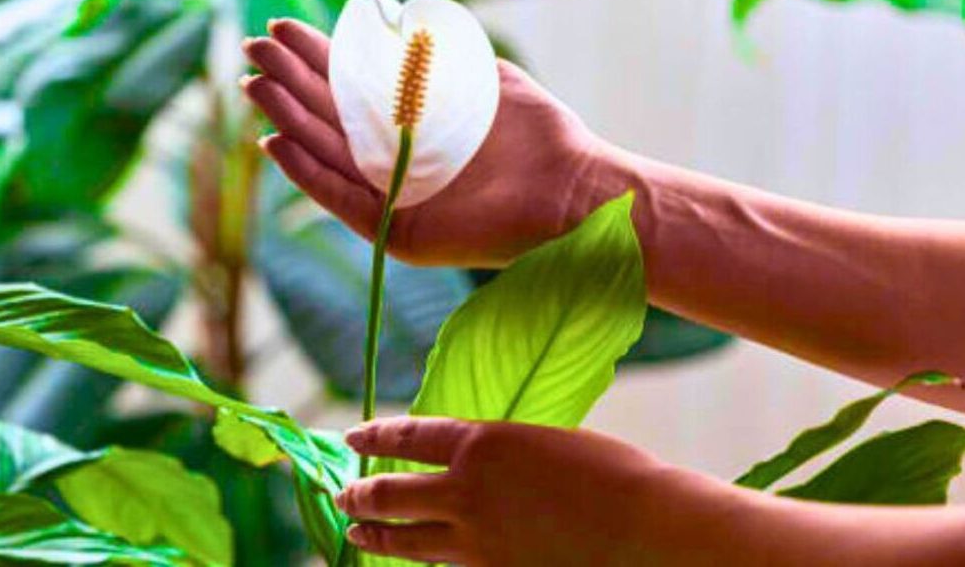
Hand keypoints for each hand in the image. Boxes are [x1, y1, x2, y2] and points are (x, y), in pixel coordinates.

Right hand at [241, 19, 612, 267]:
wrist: (572, 189)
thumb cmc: (538, 134)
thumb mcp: (484, 79)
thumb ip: (439, 59)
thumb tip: (397, 29)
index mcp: (415, 124)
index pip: (352, 89)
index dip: (315, 59)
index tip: (281, 29)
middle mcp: (399, 161)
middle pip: (329, 118)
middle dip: (290, 83)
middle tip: (253, 50)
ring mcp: (396, 198)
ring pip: (328, 155)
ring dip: (289, 121)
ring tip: (255, 88)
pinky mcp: (400, 233)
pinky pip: (343, 201)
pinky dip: (308, 175)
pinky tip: (277, 144)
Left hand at [334, 417, 676, 565]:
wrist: (645, 528)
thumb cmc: (610, 475)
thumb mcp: (542, 444)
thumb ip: (497, 454)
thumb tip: (469, 464)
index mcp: (481, 442)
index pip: (408, 436)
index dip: (375, 436)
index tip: (352, 436)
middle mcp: (466, 490)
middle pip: (391, 493)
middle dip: (361, 494)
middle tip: (344, 495)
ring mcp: (475, 540)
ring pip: (406, 540)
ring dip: (376, 536)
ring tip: (356, 534)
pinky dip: (424, 564)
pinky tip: (416, 564)